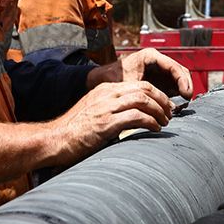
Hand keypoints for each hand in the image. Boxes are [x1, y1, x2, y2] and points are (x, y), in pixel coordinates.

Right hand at [48, 80, 172, 163]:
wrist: (54, 139)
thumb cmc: (74, 130)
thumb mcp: (94, 111)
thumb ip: (112, 109)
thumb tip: (133, 115)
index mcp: (105, 89)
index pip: (139, 84)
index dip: (157, 94)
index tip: (165, 106)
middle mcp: (107, 94)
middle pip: (145, 88)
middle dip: (162, 100)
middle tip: (169, 114)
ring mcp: (106, 107)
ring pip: (143, 100)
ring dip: (159, 111)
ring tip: (165, 122)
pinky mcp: (106, 123)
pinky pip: (137, 117)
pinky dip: (150, 122)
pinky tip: (155, 129)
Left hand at [87, 48, 193, 98]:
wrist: (101, 79)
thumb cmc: (112, 78)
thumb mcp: (129, 84)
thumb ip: (146, 92)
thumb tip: (163, 104)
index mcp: (151, 56)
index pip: (173, 66)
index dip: (182, 80)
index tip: (186, 93)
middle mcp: (157, 61)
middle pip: (180, 71)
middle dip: (185, 85)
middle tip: (187, 100)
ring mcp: (159, 71)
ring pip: (178, 79)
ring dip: (182, 91)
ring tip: (182, 105)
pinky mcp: (159, 80)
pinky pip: (173, 87)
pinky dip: (176, 96)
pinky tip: (175, 106)